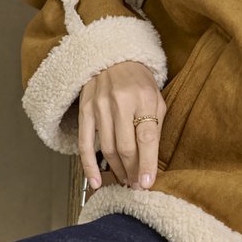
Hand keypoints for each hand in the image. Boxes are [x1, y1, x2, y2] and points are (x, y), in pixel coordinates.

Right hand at [78, 60, 166, 190]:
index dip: (148, 163)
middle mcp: (120, 102)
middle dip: (133, 171)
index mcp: (144, 98)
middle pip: (126, 147)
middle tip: (137, 185)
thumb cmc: (139, 81)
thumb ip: (155, 126)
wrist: (112, 56)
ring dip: (117, 170)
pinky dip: (89, 166)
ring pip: (108, 148)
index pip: (146, 138)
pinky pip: (85, 144)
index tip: (148, 183)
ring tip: (125, 180)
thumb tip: (151, 161)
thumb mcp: (156, 97)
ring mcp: (100, 106)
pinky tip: (96, 182)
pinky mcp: (84, 111)